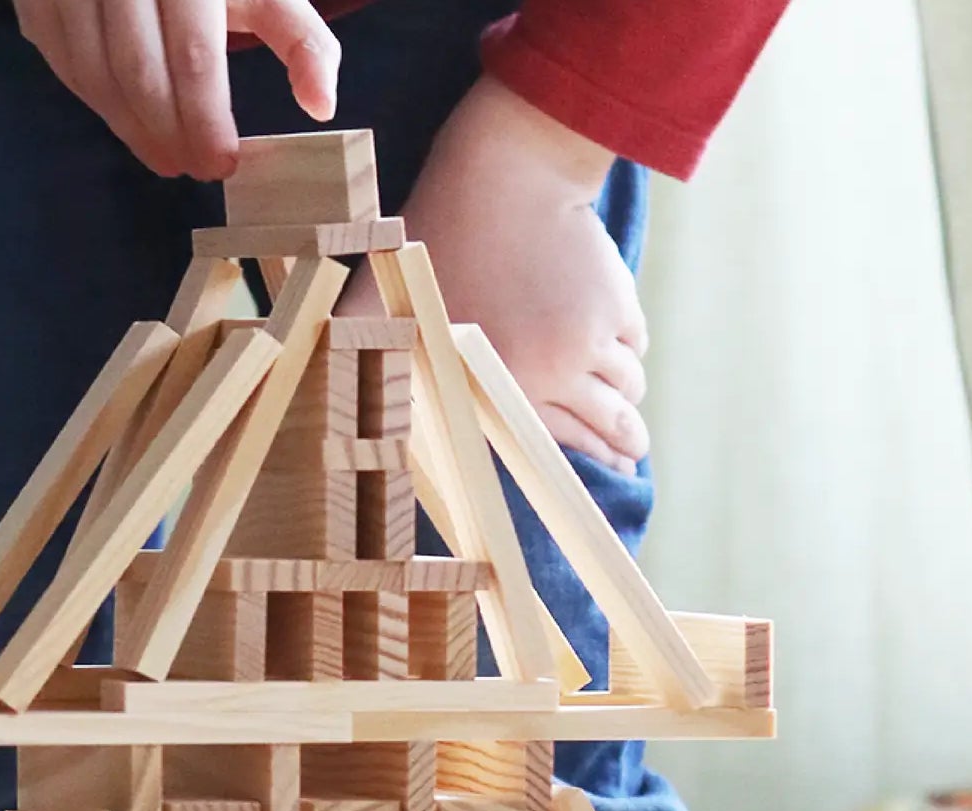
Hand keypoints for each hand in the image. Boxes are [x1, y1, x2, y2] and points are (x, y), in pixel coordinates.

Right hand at [14, 0, 339, 180]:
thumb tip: (322, 105)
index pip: (193, 59)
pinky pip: (62, 61)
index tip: (221, 164)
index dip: (205, 122)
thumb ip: (299, 40)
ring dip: (128, 128)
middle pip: (139, 74)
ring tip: (161, 154)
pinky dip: (94, 100)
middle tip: (188, 169)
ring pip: (94, 74)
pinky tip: (125, 117)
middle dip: (166, 134)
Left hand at [349, 76, 647, 471]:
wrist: (506, 176)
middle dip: (622, 446)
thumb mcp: (384, 311)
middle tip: (629, 454)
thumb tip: (335, 415)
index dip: (581, 465)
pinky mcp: (615, 301)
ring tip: (626, 408)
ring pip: (628, 387)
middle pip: (608, 427)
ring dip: (627, 400)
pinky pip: (635, 344)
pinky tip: (620, 354)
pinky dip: (630, 352)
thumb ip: (367, 361)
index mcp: (496, 386)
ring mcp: (589, 337)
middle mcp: (553, 372)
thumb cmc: (434, 240)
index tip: (597, 473)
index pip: (553, 448)